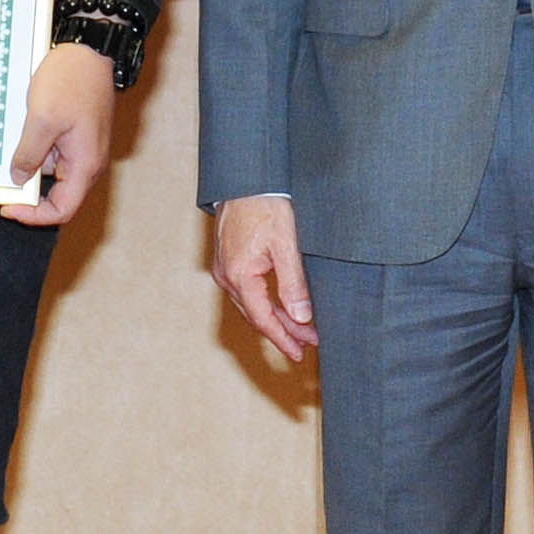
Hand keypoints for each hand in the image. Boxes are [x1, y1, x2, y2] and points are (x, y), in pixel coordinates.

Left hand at [1, 43, 115, 224]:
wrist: (90, 51)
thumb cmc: (72, 81)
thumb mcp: (41, 119)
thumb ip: (29, 154)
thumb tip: (19, 178)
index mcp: (85, 164)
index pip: (62, 210)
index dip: (34, 215)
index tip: (10, 207)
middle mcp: (89, 162)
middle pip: (59, 196)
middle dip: (31, 194)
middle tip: (4, 183)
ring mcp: (84, 149)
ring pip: (54, 175)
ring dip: (31, 170)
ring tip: (12, 151)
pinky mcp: (77, 137)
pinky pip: (55, 156)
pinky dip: (36, 153)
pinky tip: (22, 137)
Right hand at [212, 193, 316, 362]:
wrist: (245, 179)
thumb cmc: (265, 205)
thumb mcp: (286, 245)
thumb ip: (293, 283)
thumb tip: (301, 317)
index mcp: (239, 275)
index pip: (263, 319)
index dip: (282, 339)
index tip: (298, 354)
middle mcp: (227, 276)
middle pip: (257, 315)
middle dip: (284, 331)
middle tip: (308, 343)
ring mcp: (225, 269)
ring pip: (252, 304)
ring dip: (277, 317)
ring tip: (302, 329)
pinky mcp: (229, 261)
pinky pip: (248, 291)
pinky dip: (267, 302)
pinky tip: (283, 306)